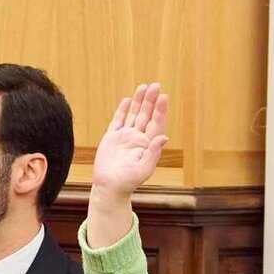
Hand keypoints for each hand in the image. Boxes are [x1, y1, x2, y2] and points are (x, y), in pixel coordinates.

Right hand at [90, 83, 168, 200]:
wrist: (109, 188)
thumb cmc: (128, 182)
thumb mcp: (144, 169)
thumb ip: (154, 152)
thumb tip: (164, 136)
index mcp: (147, 145)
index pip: (156, 123)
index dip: (160, 110)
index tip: (163, 97)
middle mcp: (137, 139)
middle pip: (146, 115)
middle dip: (150, 101)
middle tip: (155, 85)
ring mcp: (124, 137)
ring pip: (133, 115)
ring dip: (138, 102)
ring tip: (143, 87)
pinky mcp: (111, 138)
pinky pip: (118, 121)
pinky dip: (122, 111)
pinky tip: (127, 100)